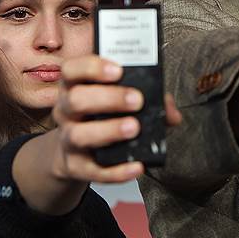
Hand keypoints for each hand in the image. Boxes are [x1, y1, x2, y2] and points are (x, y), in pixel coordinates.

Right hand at [49, 55, 181, 181]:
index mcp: (75, 87)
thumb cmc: (103, 118)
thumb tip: (172, 113)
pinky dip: (116, 171)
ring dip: (109, 130)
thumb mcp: (120, 101)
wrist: (76, 154)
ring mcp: (68, 140)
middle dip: (108, 98)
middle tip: (136, 100)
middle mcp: (66, 111)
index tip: (118, 70)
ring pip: (78, 134)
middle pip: (76, 100)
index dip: (92, 67)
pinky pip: (92, 170)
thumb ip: (149, 100)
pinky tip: (136, 166)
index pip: (72, 70)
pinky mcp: (75, 166)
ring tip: (134, 128)